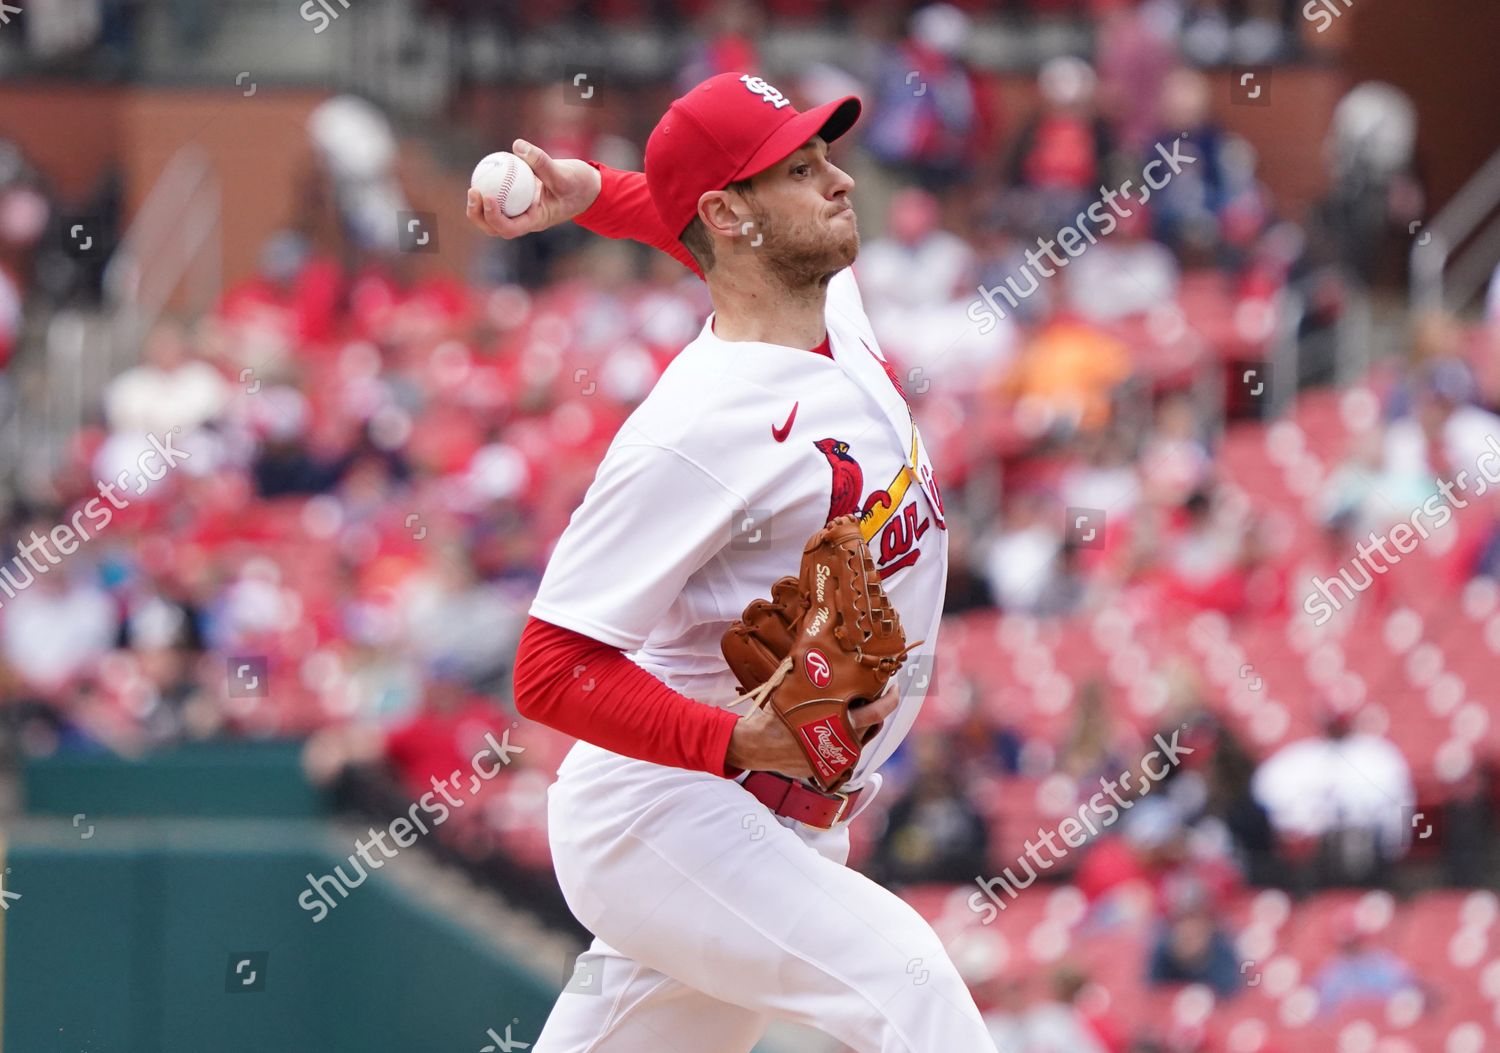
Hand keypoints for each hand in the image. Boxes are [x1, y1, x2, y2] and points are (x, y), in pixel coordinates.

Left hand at [465, 139, 601, 238]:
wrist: (588, 187)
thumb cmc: (580, 185)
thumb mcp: (564, 174)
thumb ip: (542, 162)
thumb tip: (517, 146)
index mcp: (536, 221)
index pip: (510, 228)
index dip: (494, 217)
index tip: (488, 196)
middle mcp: (525, 219)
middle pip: (495, 227)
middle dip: (479, 215)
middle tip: (474, 192)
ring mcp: (521, 211)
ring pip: (493, 215)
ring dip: (479, 206)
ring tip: (473, 187)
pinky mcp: (519, 199)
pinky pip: (500, 197)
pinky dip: (490, 188)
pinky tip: (483, 173)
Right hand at [726, 681, 899, 779]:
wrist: (756, 746)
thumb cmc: (773, 717)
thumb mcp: (793, 691)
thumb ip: (812, 679)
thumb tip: (821, 655)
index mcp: (839, 723)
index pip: (877, 711)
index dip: (890, 697)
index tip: (892, 684)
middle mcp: (843, 742)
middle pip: (876, 723)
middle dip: (884, 705)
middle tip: (886, 690)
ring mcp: (837, 756)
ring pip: (864, 737)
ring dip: (867, 721)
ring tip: (862, 703)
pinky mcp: (829, 766)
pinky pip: (848, 748)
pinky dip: (849, 734)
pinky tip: (843, 722)